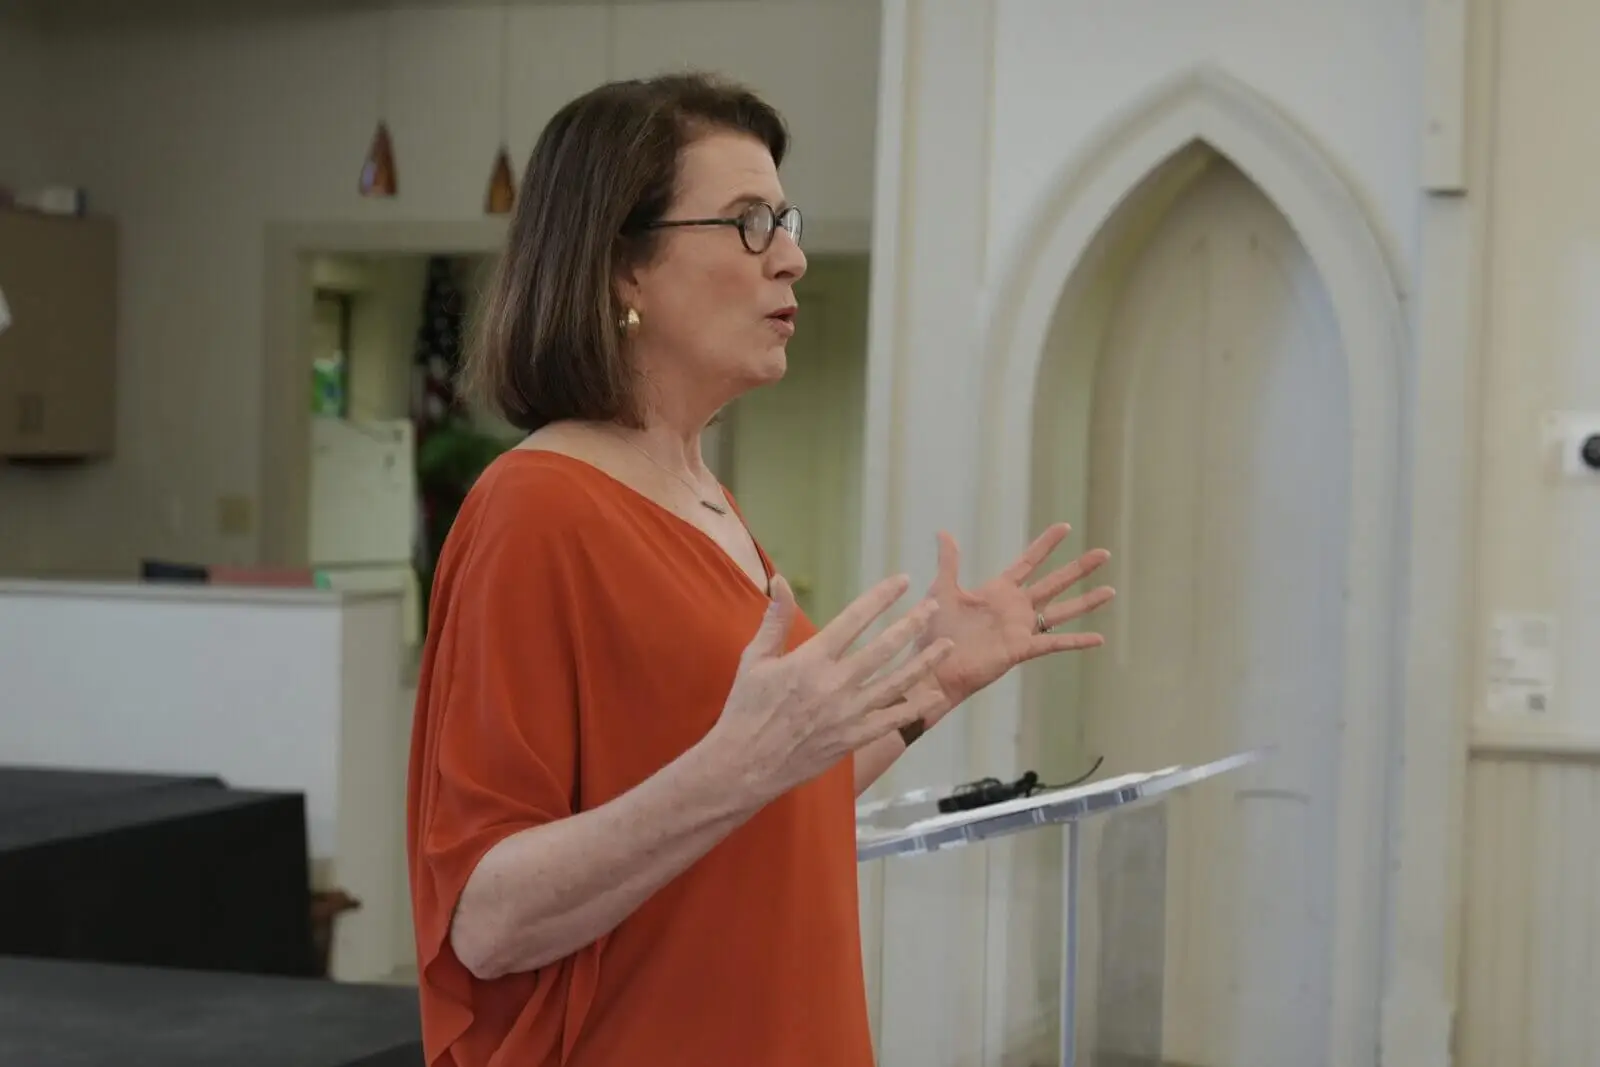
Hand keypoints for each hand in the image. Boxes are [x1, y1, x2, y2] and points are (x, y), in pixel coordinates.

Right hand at [708, 574, 954, 802]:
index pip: (854, 619)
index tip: (903, 581)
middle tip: (933, 607)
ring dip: (924, 662)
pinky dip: (916, 707)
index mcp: (810, 660)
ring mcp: (848, 714)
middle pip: (884, 648)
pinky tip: (935, 695)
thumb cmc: (746, 709)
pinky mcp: (853, 738)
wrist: (745, 765)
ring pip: (896, 683)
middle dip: (912, 624)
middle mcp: (835, 684)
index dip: (881, 597)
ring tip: (946, 645)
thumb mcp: (754, 660)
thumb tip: (780, 580)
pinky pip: (892, 720)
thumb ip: (775, 619)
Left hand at [919, 523, 1114, 710]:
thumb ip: (949, 562)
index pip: (1029, 562)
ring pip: (1062, 611)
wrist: (934, 666)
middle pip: (1054, 582)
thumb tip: (944, 532)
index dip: (1046, 545)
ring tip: (1110, 590)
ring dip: (1086, 601)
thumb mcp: (942, 590)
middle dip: (1079, 568)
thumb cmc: (935, 632)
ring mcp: (1021, 628)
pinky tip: (1099, 638)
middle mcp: (1015, 608)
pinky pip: (1054, 642)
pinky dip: (1076, 640)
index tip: (1065, 527)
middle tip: (1104, 553)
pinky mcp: (1021, 649)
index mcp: (998, 591)